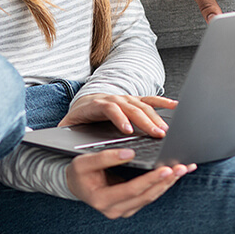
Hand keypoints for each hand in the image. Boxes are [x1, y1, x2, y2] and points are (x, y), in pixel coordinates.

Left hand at [59, 94, 175, 137]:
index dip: (119, 119)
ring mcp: (126, 99)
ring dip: (156, 117)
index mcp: (97, 105)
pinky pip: (150, 100)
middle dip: (145, 121)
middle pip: (131, 108)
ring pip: (142, 105)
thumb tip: (59, 135)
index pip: (110, 109)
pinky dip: (163, 102)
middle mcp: (114, 99)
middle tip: (157, 135)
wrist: (84, 105)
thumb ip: (66, 129)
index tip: (128, 131)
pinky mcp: (134, 101)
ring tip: (166, 131)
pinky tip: (175, 106)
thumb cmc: (77, 120)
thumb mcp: (67, 125)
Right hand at [66, 149, 195, 218]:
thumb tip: (129, 153)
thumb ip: (106, 157)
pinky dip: (164, 184)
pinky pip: (150, 195)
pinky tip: (174, 174)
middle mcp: (115, 209)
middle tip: (182, 167)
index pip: (132, 189)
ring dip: (169, 183)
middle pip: (146, 195)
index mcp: (103, 200)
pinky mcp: (131, 205)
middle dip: (166, 181)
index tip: (166, 168)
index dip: (150, 179)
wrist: (75, 184)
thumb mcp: (84, 161)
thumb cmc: (79, 172)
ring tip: (183, 168)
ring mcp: (124, 209)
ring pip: (151, 197)